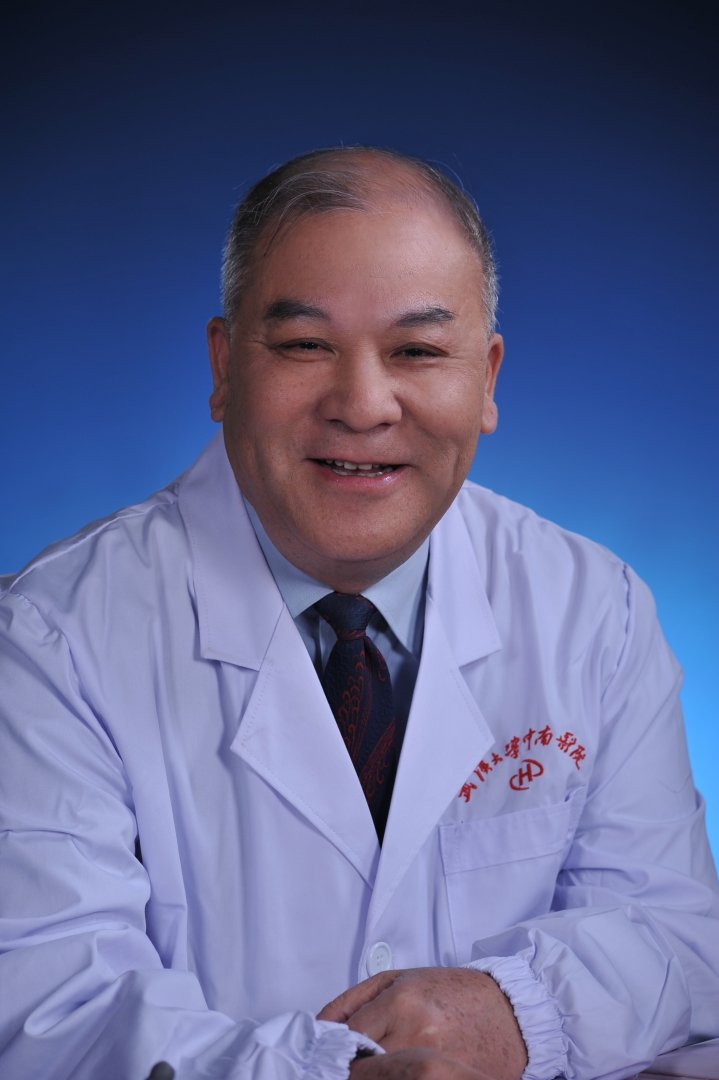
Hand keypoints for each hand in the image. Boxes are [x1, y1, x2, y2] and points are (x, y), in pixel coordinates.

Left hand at [318, 968, 526, 1079]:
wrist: (509, 1009)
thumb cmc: (451, 990)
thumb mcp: (397, 978)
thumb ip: (353, 1000)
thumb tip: (320, 1027)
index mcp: (401, 1002)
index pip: (349, 1039)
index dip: (335, 1051)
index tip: (331, 1056)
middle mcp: (417, 1033)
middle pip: (364, 1067)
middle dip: (353, 1069)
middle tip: (352, 1067)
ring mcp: (437, 1061)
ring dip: (376, 1077)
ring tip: (378, 1070)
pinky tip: (401, 1077)